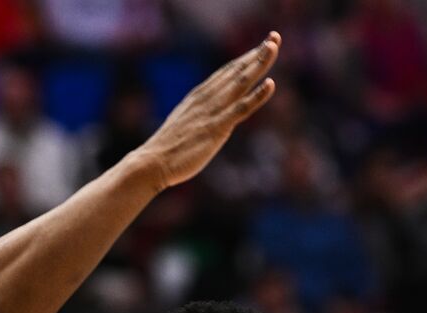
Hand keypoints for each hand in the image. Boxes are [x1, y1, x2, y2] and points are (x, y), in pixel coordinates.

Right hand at [136, 31, 279, 190]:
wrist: (152, 162)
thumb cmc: (166, 149)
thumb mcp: (183, 124)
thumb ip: (197, 116)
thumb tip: (203, 117)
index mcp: (198, 97)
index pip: (225, 72)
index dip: (244, 58)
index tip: (260, 46)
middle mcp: (206, 99)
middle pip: (235, 71)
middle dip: (256, 53)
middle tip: (274, 37)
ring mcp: (212, 112)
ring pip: (240, 82)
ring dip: (259, 63)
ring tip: (274, 46)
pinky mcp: (217, 128)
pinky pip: (240, 108)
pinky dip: (256, 95)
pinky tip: (271, 83)